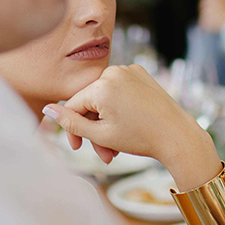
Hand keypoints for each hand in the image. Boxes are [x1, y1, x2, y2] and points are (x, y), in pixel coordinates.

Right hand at [43, 65, 220, 189]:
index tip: (77, 147)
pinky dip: (119, 108)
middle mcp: (114, 71)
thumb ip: (71, 122)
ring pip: (105, 98)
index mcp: (101, 85)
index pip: (73, 105)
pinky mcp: (141, 74)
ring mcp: (129, 70)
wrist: (178, 136)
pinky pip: (120, 90)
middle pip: (90, 102)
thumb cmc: (140, 138)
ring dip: (106, 122)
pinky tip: (128, 125)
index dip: (72, 128)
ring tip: (116, 147)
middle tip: (104, 154)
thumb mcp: (100, 134)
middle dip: (94, 130)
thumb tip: (47, 109)